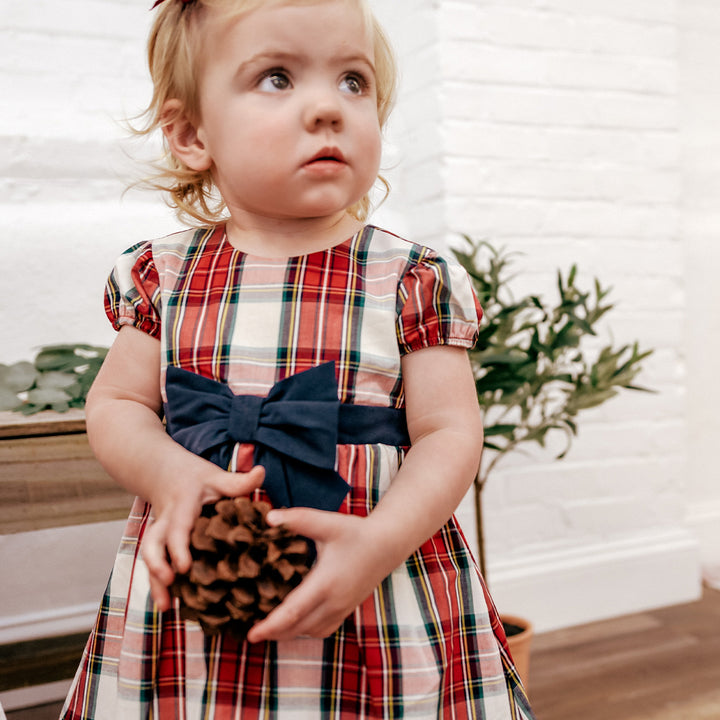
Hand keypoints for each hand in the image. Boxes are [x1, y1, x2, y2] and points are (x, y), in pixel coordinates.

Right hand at [142, 464, 264, 610]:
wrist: (169, 475)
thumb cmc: (199, 480)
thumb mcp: (218, 477)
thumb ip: (239, 480)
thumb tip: (262, 472)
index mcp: (182, 505)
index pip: (178, 526)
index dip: (178, 547)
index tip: (184, 567)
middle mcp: (166, 521)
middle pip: (153, 543)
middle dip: (157, 564)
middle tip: (169, 583)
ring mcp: (160, 534)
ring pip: (150, 557)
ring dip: (154, 582)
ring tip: (165, 606)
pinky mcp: (160, 545)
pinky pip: (154, 565)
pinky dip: (157, 585)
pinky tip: (167, 605)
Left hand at [245, 508, 397, 642]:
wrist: (387, 544)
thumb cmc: (356, 532)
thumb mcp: (327, 523)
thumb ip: (298, 519)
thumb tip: (269, 518)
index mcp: (325, 583)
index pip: (292, 612)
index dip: (270, 626)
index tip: (252, 635)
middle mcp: (334, 601)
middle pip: (298, 628)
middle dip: (273, 633)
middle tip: (251, 635)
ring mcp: (342, 608)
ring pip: (310, 631)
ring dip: (289, 633)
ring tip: (268, 628)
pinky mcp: (347, 609)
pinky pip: (322, 629)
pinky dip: (305, 631)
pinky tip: (294, 623)